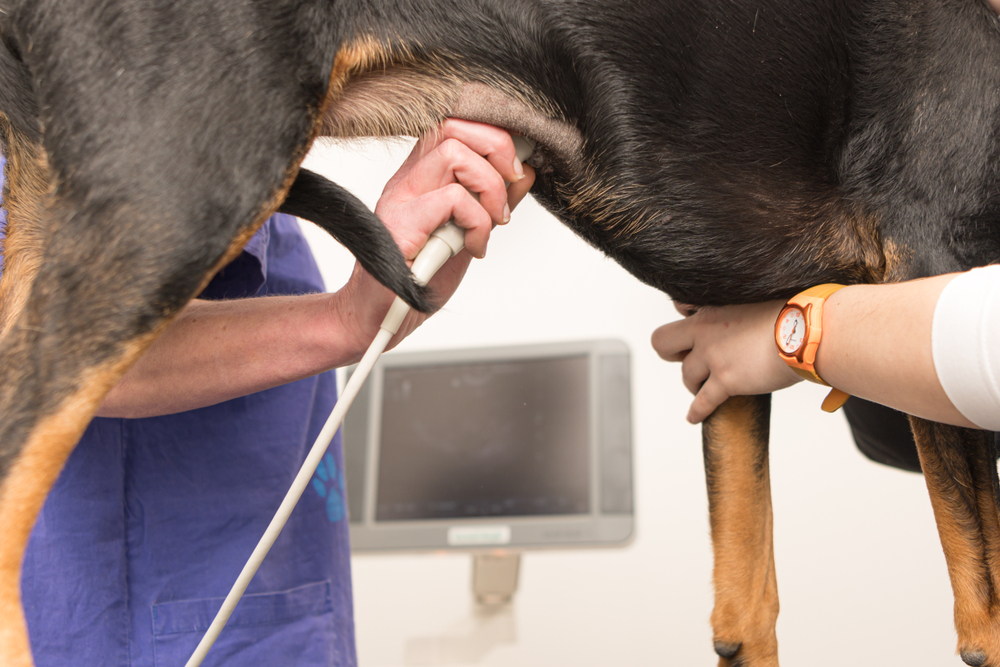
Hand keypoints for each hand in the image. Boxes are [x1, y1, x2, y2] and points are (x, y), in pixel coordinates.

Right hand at [333, 119, 534, 355]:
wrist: (380, 318)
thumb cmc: (419, 279)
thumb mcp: (468, 233)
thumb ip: (491, 202)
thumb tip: (524, 172)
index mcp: (422, 177)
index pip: (456, 125)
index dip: (494, 135)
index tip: (516, 169)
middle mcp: (408, 180)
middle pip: (455, 126)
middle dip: (498, 151)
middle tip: (509, 188)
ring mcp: (400, 200)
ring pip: (455, 154)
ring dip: (489, 190)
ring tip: (491, 225)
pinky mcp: (400, 226)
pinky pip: (452, 200)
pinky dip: (477, 223)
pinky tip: (473, 248)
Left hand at [651, 300, 800, 422]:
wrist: (810, 330)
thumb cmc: (795, 312)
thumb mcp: (762, 296)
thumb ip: (745, 306)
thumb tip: (754, 316)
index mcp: (714, 306)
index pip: (679, 307)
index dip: (686, 320)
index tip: (694, 331)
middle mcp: (706, 329)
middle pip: (662, 342)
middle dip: (670, 353)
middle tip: (684, 359)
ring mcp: (713, 355)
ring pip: (686, 375)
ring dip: (693, 383)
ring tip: (703, 388)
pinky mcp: (725, 380)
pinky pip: (702, 401)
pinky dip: (697, 412)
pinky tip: (694, 418)